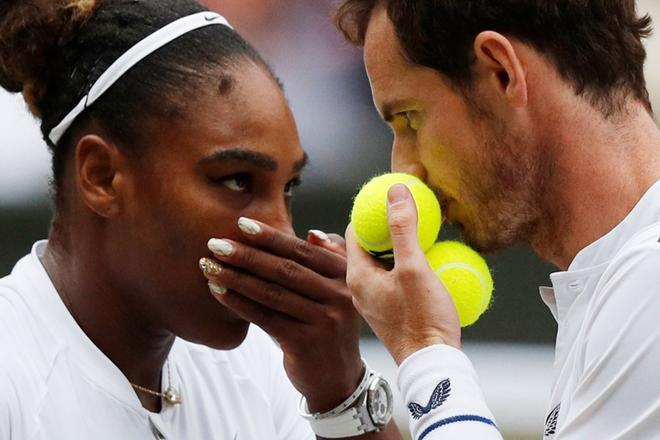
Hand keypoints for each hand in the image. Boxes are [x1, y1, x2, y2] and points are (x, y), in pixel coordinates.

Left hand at [201, 219, 362, 412]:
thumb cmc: (328, 325)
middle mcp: (340, 296)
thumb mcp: (337, 291)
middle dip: (247, 255)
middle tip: (216, 243)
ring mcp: (325, 321)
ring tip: (210, 265)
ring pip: (272, 293)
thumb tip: (312, 233)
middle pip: (286, 270)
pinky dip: (239, 303)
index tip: (241, 224)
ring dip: (237, 277)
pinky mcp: (306, 343)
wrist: (338, 377)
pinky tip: (218, 291)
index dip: (271, 237)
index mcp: (346, 276)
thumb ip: (329, 258)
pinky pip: (265, 318)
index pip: (303, 251)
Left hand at [346, 184, 461, 364]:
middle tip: (408, 208)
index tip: (392, 196)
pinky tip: (424, 259)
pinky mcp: (390, 309)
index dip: (372, 209)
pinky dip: (403, 262)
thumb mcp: (414, 268)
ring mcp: (374, 299)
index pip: (355, 230)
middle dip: (386, 224)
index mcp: (356, 275)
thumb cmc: (422, 320)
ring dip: (397, 243)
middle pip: (367, 244)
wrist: (432, 365)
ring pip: (381, 261)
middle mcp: (359, 287)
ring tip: (419, 229)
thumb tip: (395, 190)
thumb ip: (403, 228)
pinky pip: (392, 276)